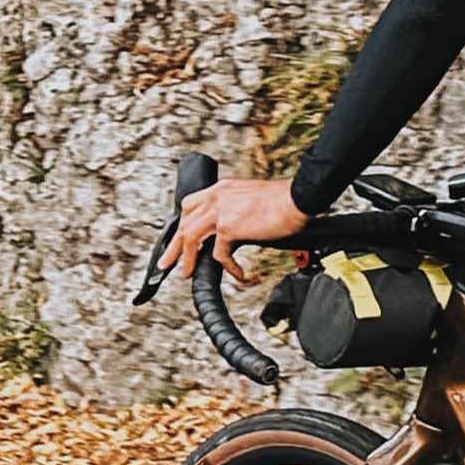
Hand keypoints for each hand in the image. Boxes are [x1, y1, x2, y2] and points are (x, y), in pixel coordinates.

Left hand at [162, 175, 307, 278]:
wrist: (298, 198)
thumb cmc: (282, 200)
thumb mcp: (250, 199)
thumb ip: (235, 211)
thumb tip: (232, 232)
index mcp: (221, 189)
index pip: (190, 206)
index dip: (182, 224)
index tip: (179, 239)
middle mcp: (216, 197)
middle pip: (183, 222)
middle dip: (174, 245)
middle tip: (167, 261)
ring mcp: (220, 211)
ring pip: (190, 237)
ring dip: (187, 257)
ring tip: (186, 272)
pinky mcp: (228, 227)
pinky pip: (219, 253)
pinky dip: (227, 267)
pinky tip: (237, 274)